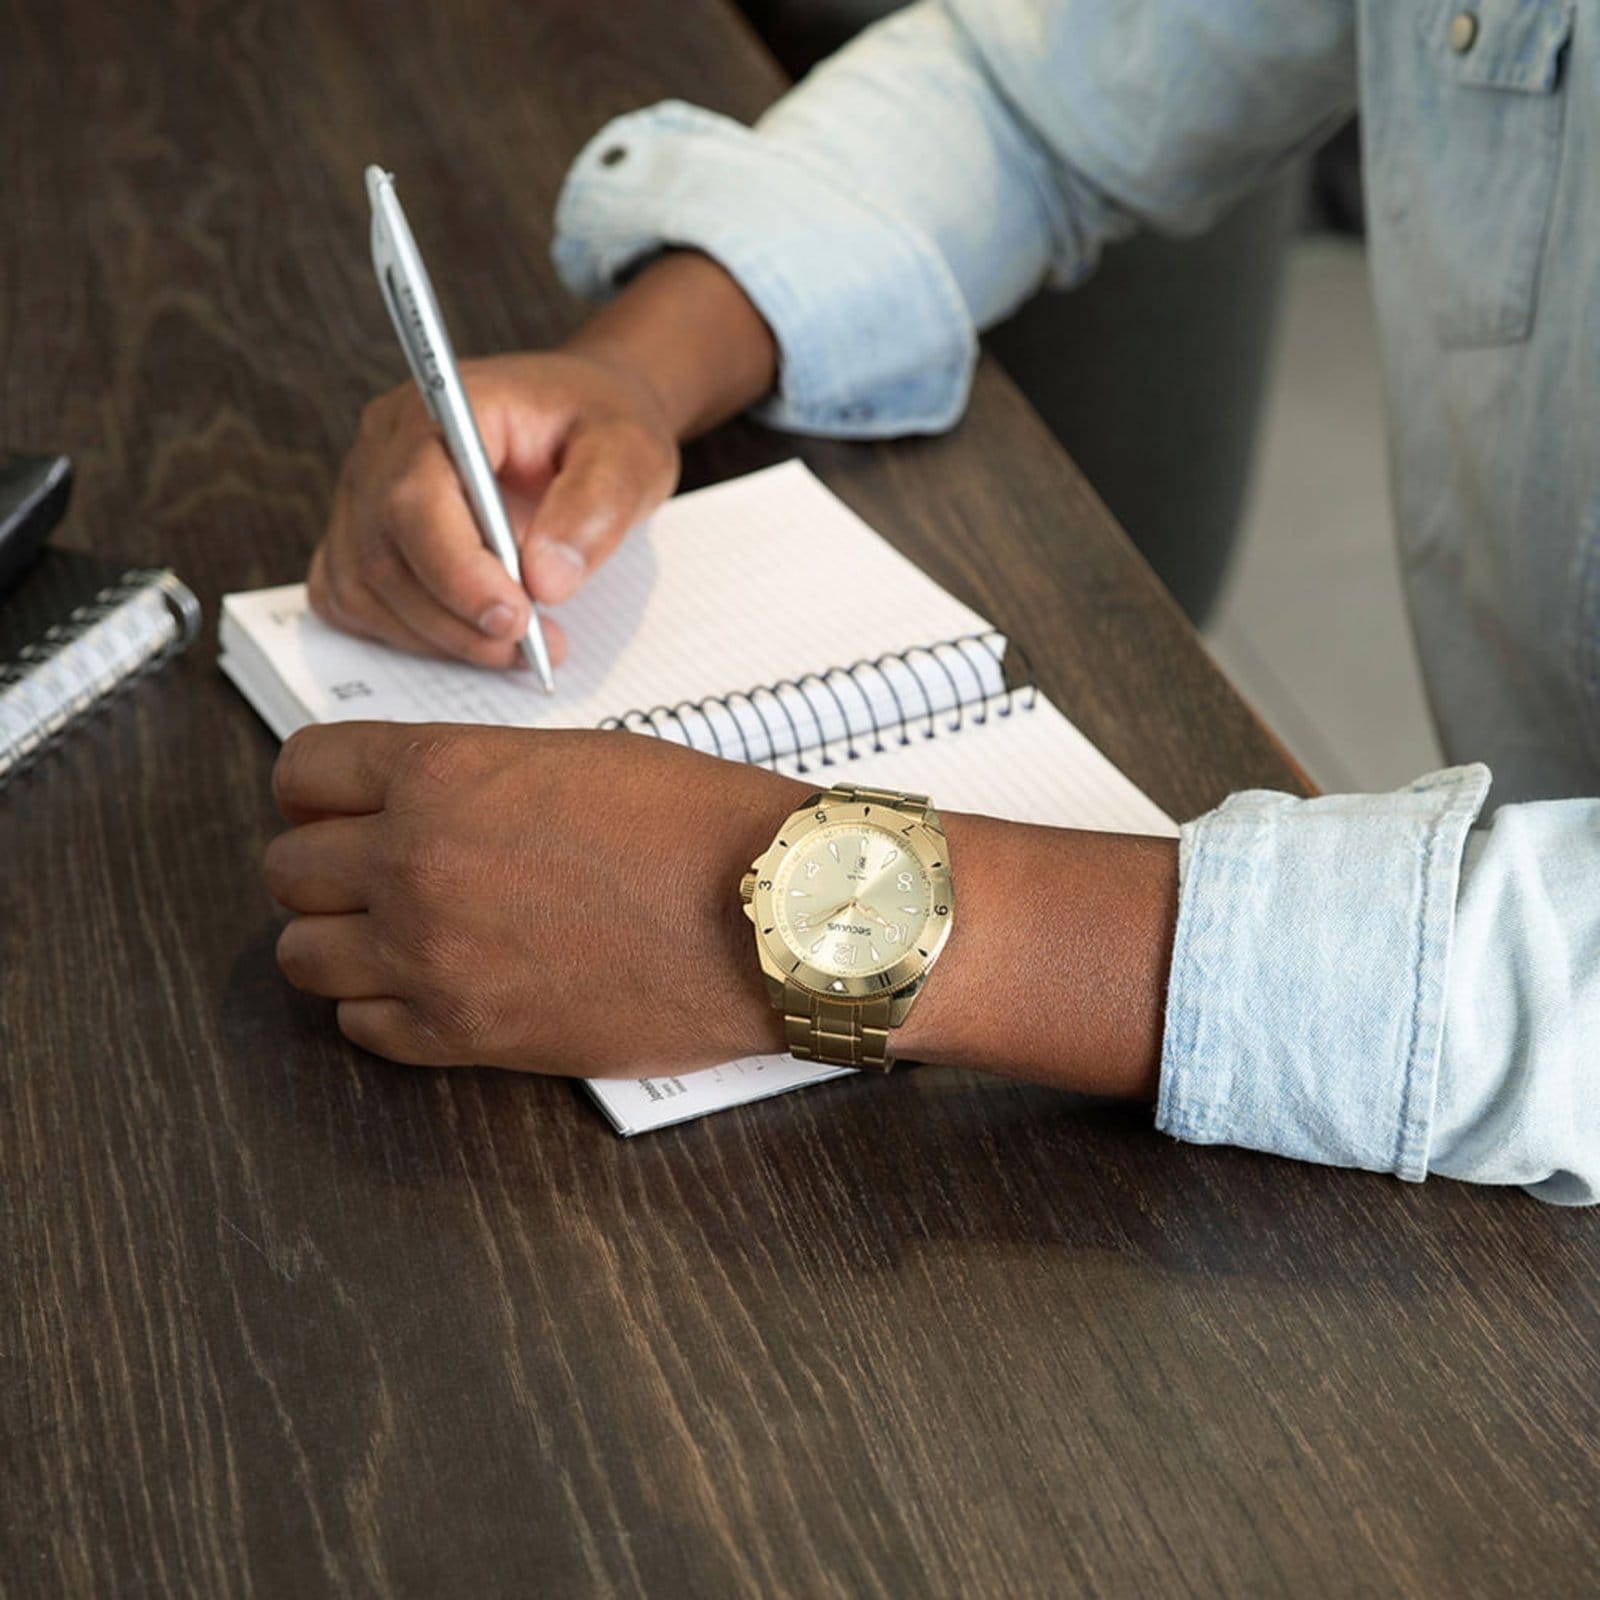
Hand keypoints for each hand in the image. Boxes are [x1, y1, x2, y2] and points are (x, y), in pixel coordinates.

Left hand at [264, 723, 798, 1076]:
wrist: (768, 917)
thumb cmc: (696, 829)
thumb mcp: (572, 758)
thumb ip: (471, 775)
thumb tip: (422, 800)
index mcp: (441, 773)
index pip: (302, 772)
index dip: (317, 789)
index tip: (335, 805)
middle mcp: (415, 861)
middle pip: (288, 869)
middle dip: (325, 869)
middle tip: (373, 874)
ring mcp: (431, 954)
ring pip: (302, 955)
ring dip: (341, 943)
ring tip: (397, 937)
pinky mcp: (464, 1032)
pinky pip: (359, 1027)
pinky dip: (382, 1009)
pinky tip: (433, 987)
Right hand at [310, 350, 679, 667]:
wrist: (583, 423)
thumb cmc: (600, 426)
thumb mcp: (629, 454)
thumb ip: (594, 508)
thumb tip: (547, 582)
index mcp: (443, 409)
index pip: (415, 499)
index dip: (457, 572)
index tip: (517, 620)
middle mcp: (385, 446)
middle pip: (383, 555)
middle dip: (458, 620)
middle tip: (536, 646)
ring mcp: (365, 491)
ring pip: (365, 589)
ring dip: (441, 637)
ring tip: (521, 645)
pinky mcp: (365, 534)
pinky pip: (356, 601)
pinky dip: (411, 634)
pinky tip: (474, 635)